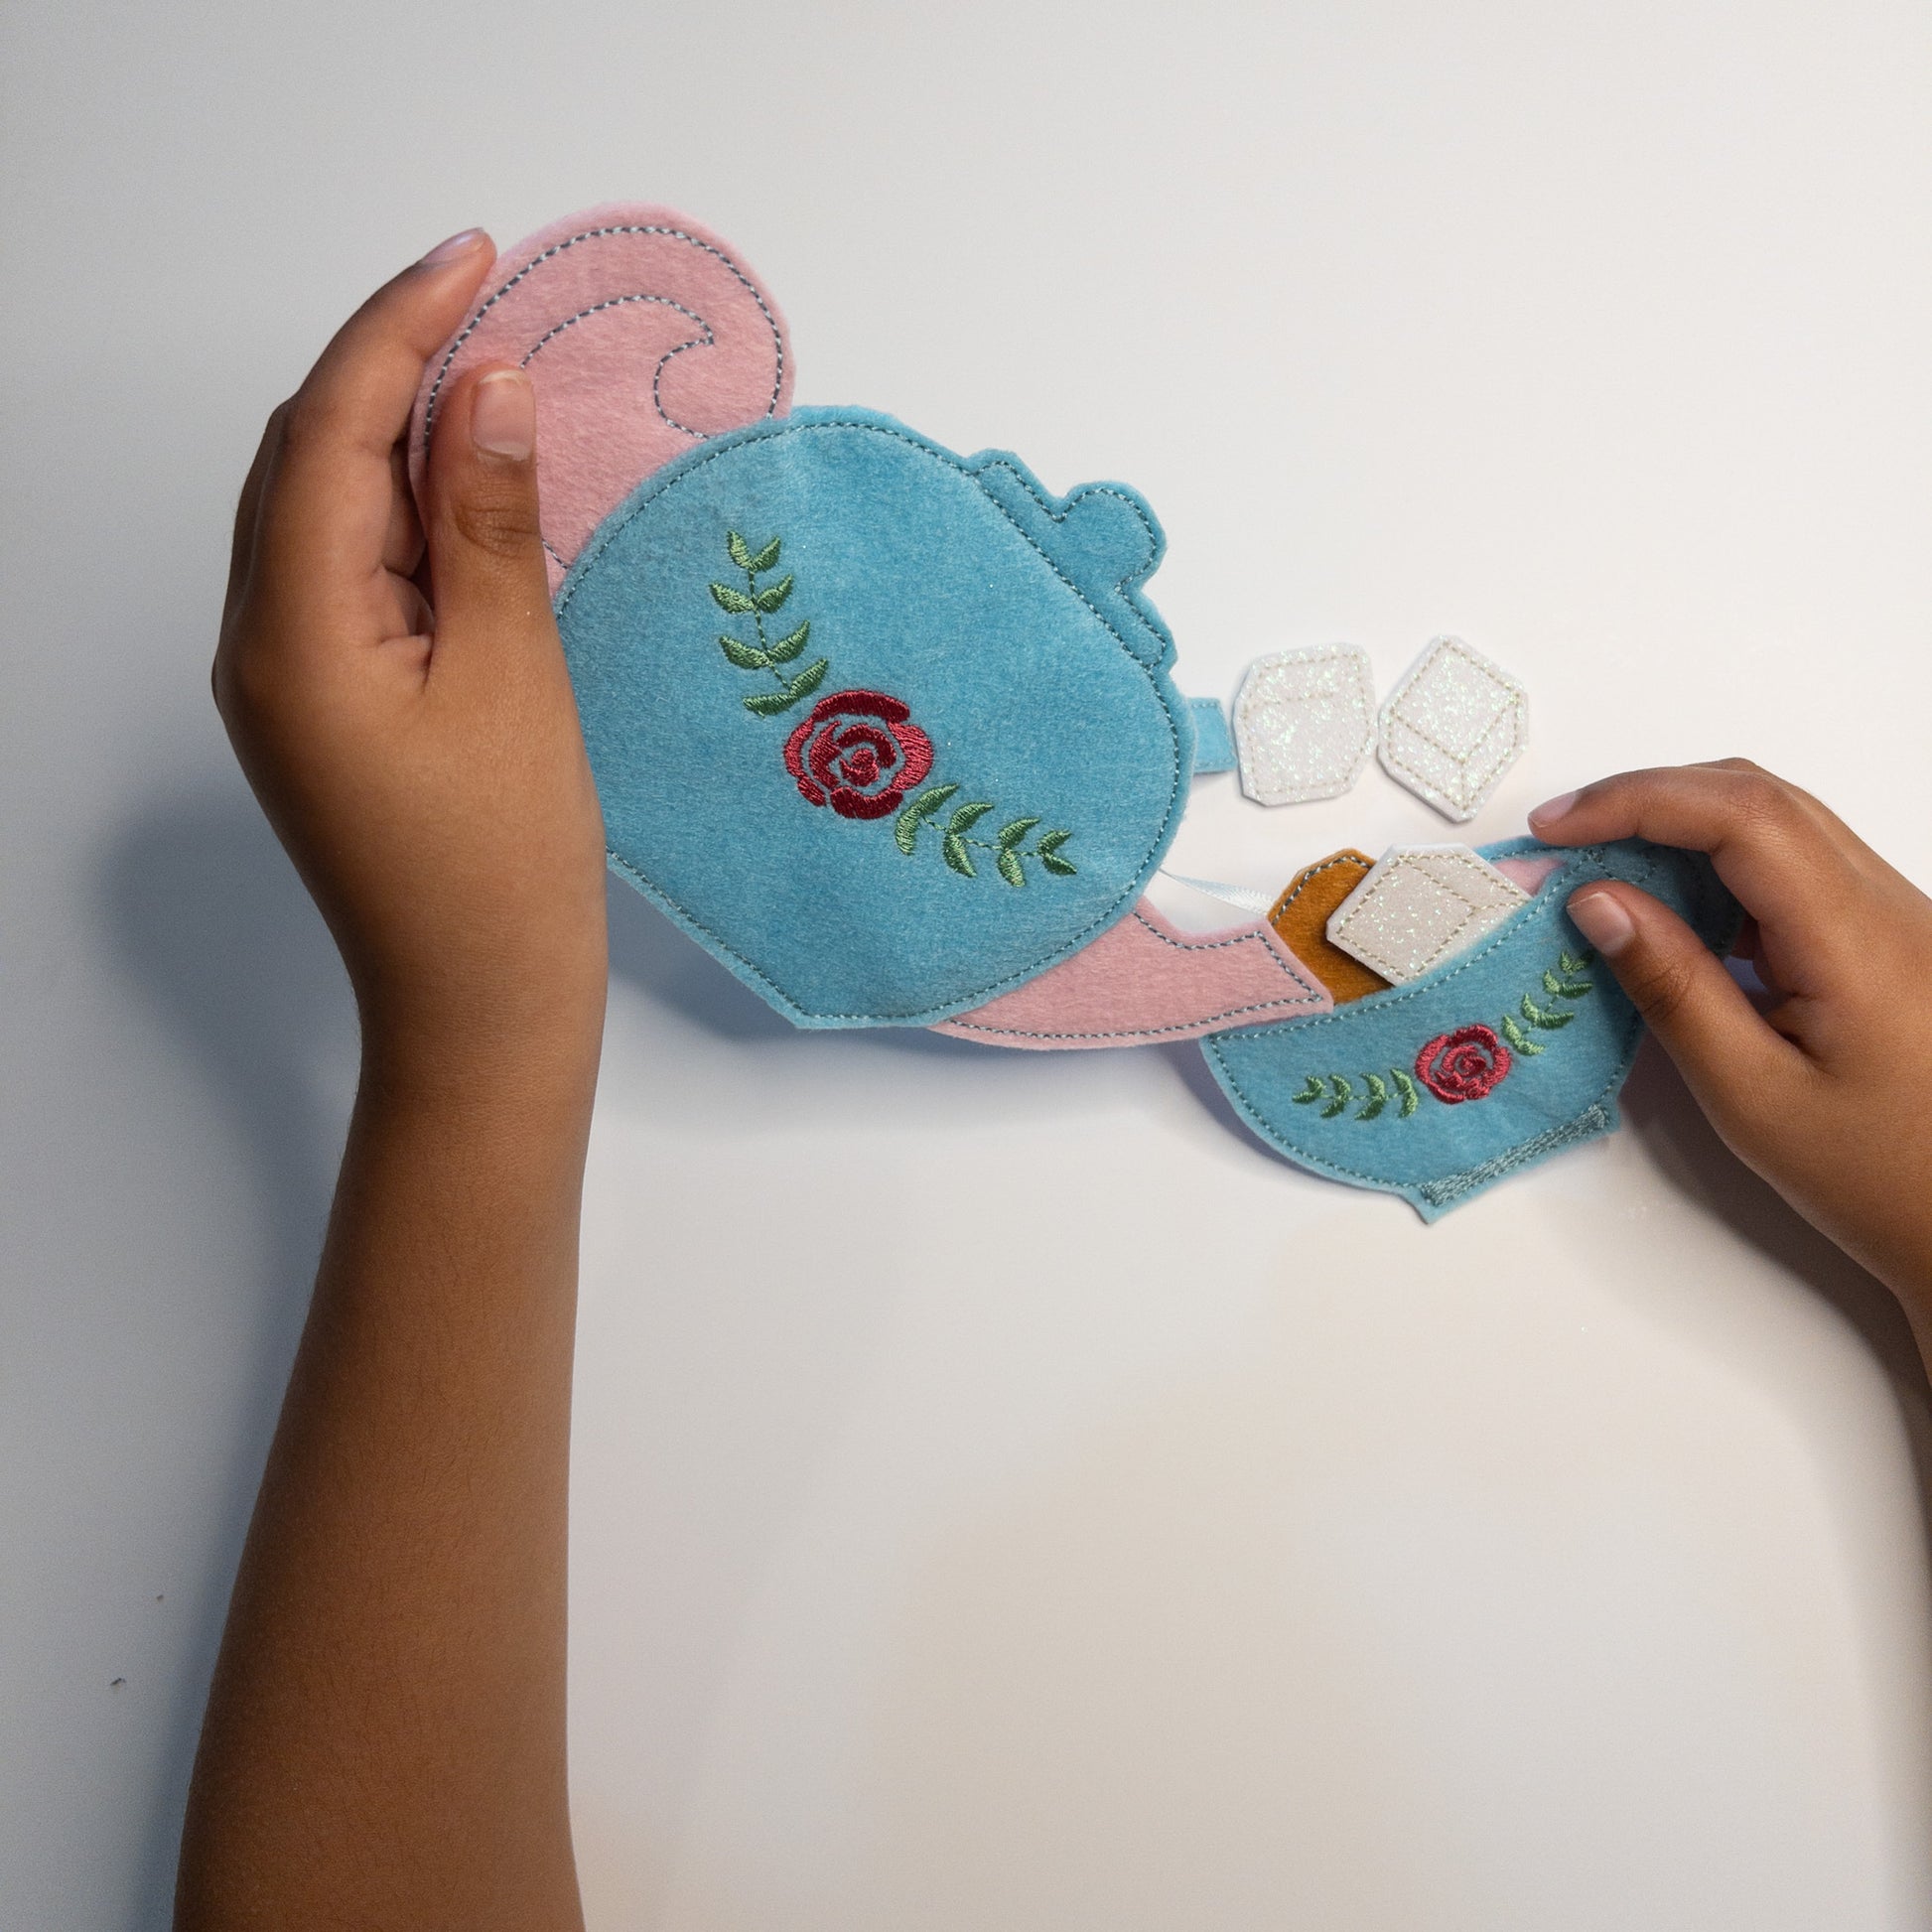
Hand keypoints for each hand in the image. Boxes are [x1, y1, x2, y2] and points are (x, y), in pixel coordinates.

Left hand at [214, 230, 607, 1087]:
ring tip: (488, 382)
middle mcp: (258, 643)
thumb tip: (487, 390)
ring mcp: (281, 679)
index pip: (331, 433)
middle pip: (306, 459)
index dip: (400, 330)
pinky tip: (464, 494)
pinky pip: (344, 571)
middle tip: (492, 304)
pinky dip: (400, 512)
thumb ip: (490, 526)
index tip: (472, 258)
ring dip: (395, 435)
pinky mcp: (319, 706)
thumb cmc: (503, 870)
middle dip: (390, 366)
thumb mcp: (513, 681)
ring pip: (321, 510)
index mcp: (292, 632)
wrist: (477, 1009)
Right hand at [1529, 762, 1931, 1306]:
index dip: (1637, 801)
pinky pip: (1788, 866)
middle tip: (1562, 842)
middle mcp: (1884, 903)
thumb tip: (1599, 902)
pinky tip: (1664, 909)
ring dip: (1678, 829)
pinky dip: (1713, 866)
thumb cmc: (1878, 1174)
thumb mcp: (1752, 1095)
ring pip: (1774, 823)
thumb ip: (1672, 987)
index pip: (1740, 814)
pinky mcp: (1879, 933)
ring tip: (1597, 873)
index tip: (1557, 829)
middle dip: (1648, 800)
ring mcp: (1888, 913)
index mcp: (1855, 938)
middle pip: (1756, 797)